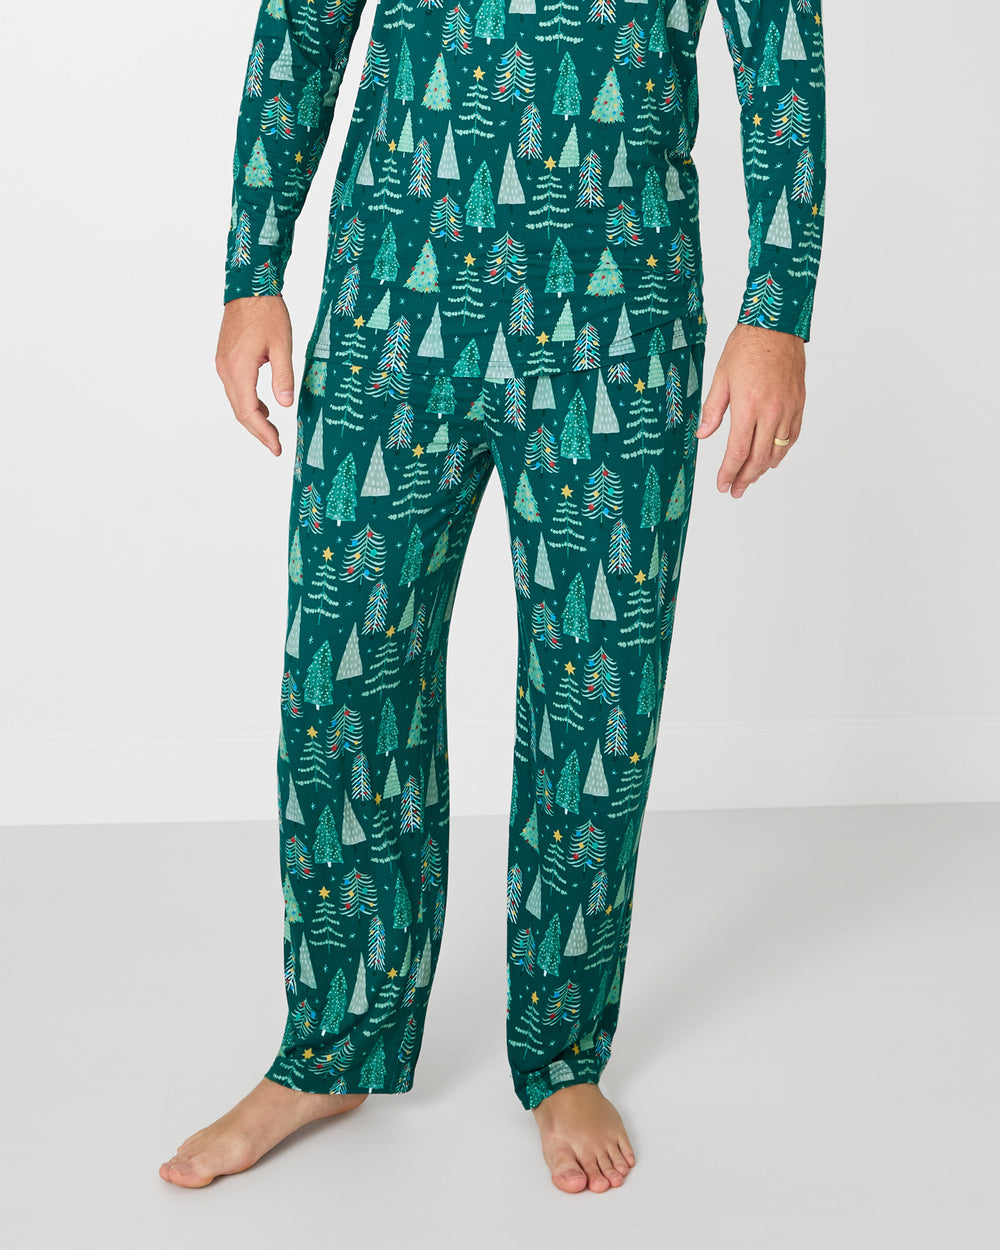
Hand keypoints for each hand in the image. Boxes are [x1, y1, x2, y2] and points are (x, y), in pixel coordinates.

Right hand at [215, 295, 294, 455]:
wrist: (249, 288)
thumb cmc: (267, 312)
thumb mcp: (283, 346)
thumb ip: (283, 377)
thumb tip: (285, 405)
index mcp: (239, 369)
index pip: (250, 412)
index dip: (263, 433)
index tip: (277, 447)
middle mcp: (226, 370)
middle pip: (240, 412)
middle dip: (258, 432)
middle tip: (276, 446)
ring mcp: (223, 365)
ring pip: (236, 402)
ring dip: (253, 419)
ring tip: (272, 432)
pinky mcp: (225, 359)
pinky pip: (235, 389)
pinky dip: (248, 403)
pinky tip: (264, 407)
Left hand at [695, 324, 805, 498]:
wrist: (777, 325)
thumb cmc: (746, 347)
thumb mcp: (721, 377)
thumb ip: (713, 409)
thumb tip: (703, 435)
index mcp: (748, 407)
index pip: (738, 451)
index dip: (729, 472)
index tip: (722, 485)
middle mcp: (771, 412)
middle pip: (758, 458)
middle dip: (744, 478)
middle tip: (735, 491)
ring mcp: (788, 409)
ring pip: (777, 451)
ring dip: (763, 469)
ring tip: (750, 479)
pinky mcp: (798, 404)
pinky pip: (792, 437)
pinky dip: (782, 452)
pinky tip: (771, 459)